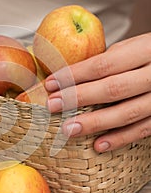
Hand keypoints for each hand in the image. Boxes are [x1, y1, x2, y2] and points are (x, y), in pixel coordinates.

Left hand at [45, 33, 150, 151]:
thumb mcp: (134, 47)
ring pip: (126, 113)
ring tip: (69, 129)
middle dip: (78, 98)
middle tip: (53, 106)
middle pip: (112, 89)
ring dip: (94, 123)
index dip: (74, 75)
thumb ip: (109, 60)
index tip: (51, 83)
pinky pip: (142, 130)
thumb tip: (72, 76)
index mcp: (146, 50)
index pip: (103, 64)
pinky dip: (119, 138)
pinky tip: (98, 145)